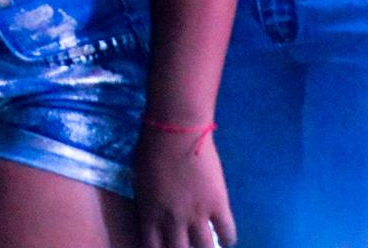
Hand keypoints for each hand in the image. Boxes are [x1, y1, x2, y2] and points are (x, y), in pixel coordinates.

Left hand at [135, 129, 236, 247]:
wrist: (175, 131)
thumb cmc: (150, 148)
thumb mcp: (139, 180)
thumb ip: (147, 202)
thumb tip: (153, 214)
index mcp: (148, 213)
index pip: (150, 247)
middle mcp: (172, 220)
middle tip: (186, 246)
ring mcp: (197, 214)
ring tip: (207, 245)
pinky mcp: (218, 205)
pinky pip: (228, 233)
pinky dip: (228, 238)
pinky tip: (226, 237)